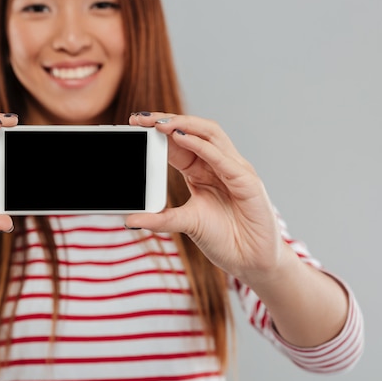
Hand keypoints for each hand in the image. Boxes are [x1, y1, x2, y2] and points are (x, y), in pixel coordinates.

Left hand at [128, 112, 283, 282]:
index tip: (134, 123)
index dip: (158, 130)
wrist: (252, 262)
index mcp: (202, 170)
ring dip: (183, 125)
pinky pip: (221, 158)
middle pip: (194, 131)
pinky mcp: (247, 181)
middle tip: (141, 118)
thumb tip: (129, 219)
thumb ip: (160, 219)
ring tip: (159, 123)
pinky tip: (180, 138)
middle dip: (167, 120)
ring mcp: (234, 170)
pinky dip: (200, 145)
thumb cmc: (224, 239)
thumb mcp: (186, 224)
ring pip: (210, 135)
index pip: (179, 141)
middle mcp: (219, 164)